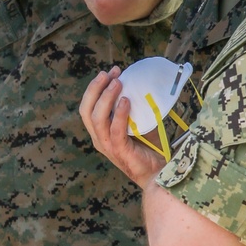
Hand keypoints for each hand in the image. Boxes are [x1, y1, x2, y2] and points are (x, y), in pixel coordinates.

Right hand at [79, 69, 165, 187]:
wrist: (159, 173)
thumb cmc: (149, 148)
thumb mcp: (139, 123)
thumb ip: (135, 108)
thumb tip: (143, 84)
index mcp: (99, 131)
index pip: (88, 107)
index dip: (95, 88)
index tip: (110, 72)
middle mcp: (99, 139)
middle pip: (86, 110)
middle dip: (96, 88)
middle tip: (110, 73)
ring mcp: (107, 146)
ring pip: (97, 119)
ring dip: (106, 98)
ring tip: (117, 82)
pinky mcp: (119, 152)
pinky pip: (115, 130)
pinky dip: (119, 114)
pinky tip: (126, 101)